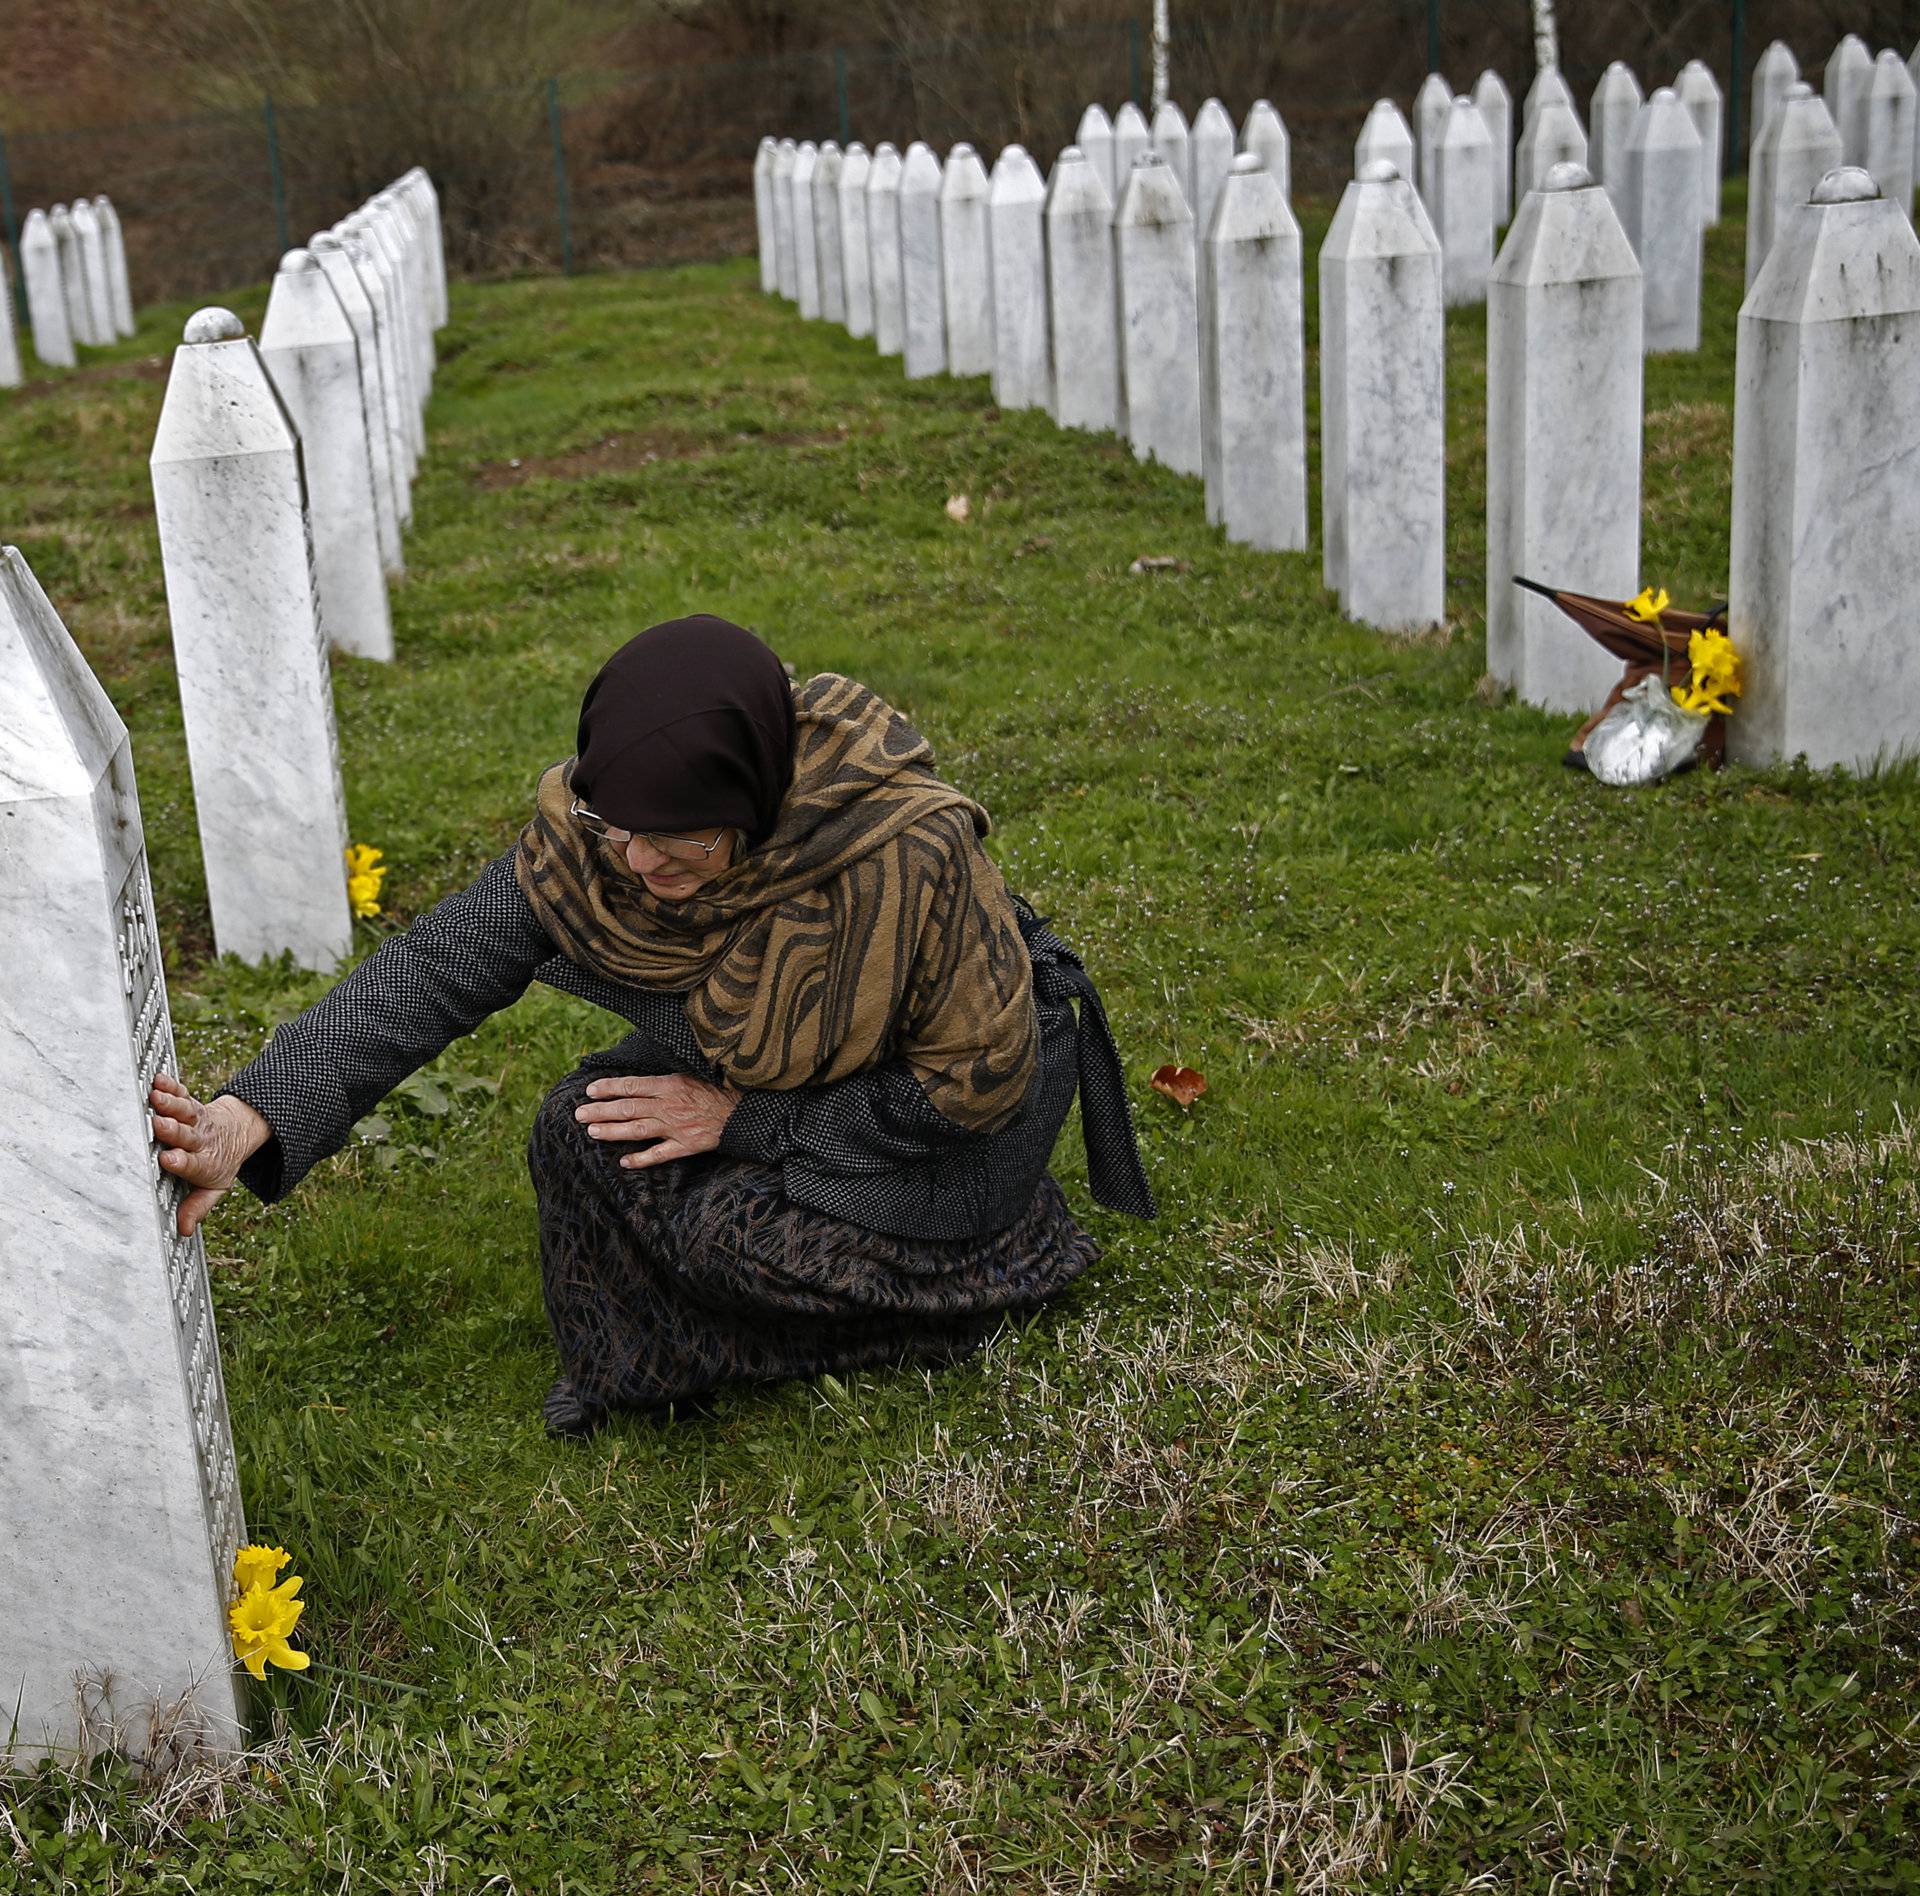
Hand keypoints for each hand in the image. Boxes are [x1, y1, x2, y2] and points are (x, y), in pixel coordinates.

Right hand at [149, 1074, 270, 1236]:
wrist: (238, 1132)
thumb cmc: (218, 1163)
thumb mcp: (214, 1187)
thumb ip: (198, 1206)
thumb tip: (183, 1230)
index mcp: (204, 1163)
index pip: (192, 1164)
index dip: (181, 1162)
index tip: (168, 1159)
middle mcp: (199, 1140)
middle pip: (186, 1135)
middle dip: (173, 1131)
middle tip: (159, 1124)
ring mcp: (195, 1120)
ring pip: (184, 1112)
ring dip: (170, 1104)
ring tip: (155, 1096)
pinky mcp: (191, 1104)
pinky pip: (182, 1093)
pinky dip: (171, 1086)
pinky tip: (159, 1079)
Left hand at [573, 1073, 739, 1169]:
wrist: (745, 1111)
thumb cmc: (719, 1089)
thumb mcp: (692, 1074)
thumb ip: (666, 1079)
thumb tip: (641, 1079)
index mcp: (670, 1085)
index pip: (632, 1086)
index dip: (609, 1088)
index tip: (590, 1091)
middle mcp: (668, 1106)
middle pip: (628, 1108)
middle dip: (601, 1111)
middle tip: (578, 1114)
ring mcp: (676, 1127)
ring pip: (637, 1130)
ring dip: (612, 1131)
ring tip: (592, 1132)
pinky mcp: (686, 1145)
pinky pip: (659, 1154)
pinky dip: (641, 1159)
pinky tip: (624, 1161)